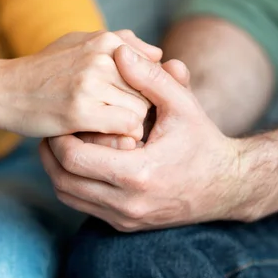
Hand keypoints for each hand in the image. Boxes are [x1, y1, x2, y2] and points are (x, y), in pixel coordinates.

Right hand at [0, 30, 160, 139]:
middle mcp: (104, 57)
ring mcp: (92, 82)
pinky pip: (126, 126)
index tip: (134, 107)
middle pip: (150, 92)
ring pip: (141, 110)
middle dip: (142, 111)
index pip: (153, 69)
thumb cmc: (45, 70)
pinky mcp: (81, 110)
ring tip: (112, 131)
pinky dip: (122, 136)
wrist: (3, 90)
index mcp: (107, 40)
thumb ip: (120, 43)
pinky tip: (105, 137)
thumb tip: (159, 53)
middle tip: (125, 125)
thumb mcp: (79, 43)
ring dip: (131, 126)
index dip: (148, 93)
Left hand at [40, 45, 247, 231]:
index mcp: (138, 174)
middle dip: (50, 154)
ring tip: (60, 144)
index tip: (60, 118)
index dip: (58, 137)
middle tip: (52, 130)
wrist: (226, 186)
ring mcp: (125, 219)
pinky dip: (73, 185)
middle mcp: (128, 203)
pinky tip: (80, 162)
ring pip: (69, 197)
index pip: (74, 159)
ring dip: (58, 171)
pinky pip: (83, 207)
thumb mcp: (183, 105)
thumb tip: (120, 52)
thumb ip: (151, 78)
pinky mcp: (125, 225)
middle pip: (63, 181)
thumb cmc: (203, 142)